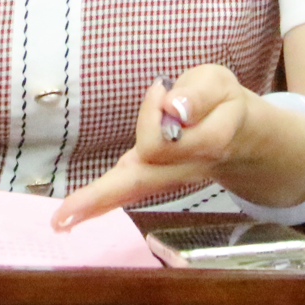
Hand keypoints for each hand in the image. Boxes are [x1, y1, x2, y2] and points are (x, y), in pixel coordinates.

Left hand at [50, 65, 268, 229]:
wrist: (242, 136)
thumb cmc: (222, 104)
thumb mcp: (218, 85)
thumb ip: (199, 94)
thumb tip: (173, 108)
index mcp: (204, 142)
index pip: (170, 139)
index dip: (157, 115)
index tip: (162, 90)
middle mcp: (180, 170)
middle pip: (143, 180)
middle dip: (104, 194)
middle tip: (64, 215)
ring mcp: (165, 179)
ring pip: (130, 191)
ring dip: (96, 200)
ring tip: (62, 218)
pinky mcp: (151, 177)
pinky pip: (124, 193)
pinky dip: (96, 204)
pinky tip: (66, 220)